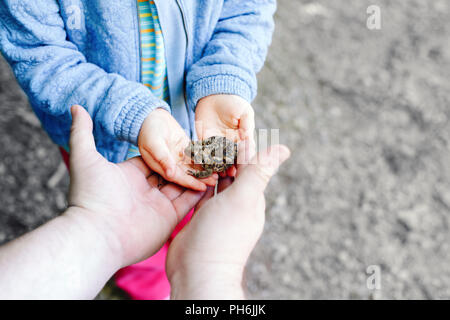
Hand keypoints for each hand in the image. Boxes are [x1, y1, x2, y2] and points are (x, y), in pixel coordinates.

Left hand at [68, 105, 205, 266]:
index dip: (166, 151)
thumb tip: (75, 106)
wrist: (97, 234)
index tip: (182, 139)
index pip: (153, 160)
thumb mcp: (84, 157)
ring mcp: (157, 205)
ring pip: (182, 186)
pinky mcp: (169, 219)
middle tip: (203, 151)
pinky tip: (213, 179)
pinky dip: (200, 193)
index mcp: (129, 176)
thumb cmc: (90, 196)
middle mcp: (145, 191)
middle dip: (185, 163)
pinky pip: (188, 203)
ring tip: (213, 163)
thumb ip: (82, 132)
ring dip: (196, 176)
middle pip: (170, 172)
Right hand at [138, 108, 217, 190]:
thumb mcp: (154, 144)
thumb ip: (162, 158)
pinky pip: (197, 156)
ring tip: (218, 174)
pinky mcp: (187, 149)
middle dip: (201, 179)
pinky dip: (206, 159)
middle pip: (189, 174)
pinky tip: (216, 161)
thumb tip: (171, 174)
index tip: (202, 188)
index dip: (190, 183)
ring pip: (195, 166)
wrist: (151, 117)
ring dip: (206, 171)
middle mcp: (172, 165)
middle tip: (214, 182)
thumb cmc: (148, 130)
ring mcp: (180, 157)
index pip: (178, 178)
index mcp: (162, 167)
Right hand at [167, 140, 290, 298]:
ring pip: (216, 182)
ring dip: (210, 166)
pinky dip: (198, 181)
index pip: (249, 166)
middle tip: (209, 133)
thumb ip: (259, 172)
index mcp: (251, 198)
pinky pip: (201, 193)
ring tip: (198, 146)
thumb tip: (284, 147)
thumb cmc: (222, 234)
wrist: (198, 271)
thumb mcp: (243, 198)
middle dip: (223, 155)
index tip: (230, 127)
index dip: (240, 148)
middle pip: (232, 173)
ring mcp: (218, 211)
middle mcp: (236, 204)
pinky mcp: (200, 217)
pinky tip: (191, 170)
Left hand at [195, 94, 255, 176]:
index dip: (243, 160)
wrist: (214, 95)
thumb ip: (246, 125)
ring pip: (217, 159)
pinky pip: (203, 152)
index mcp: (242, 140)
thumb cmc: (233, 103)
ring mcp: (216, 145)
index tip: (242, 166)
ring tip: (216, 173)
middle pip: (230, 160)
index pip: (244, 153)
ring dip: (217, 167)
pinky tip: (202, 165)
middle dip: (230, 167)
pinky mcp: (203, 142)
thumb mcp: (244, 112)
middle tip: (229, 173)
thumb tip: (247, 139)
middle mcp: (229, 145)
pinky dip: (202, 159)